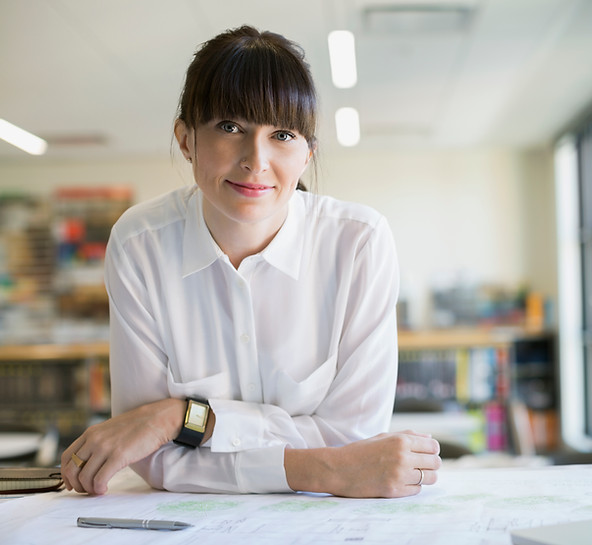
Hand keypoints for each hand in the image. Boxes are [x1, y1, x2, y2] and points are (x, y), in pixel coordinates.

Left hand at [61, 398, 185, 494]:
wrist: (157, 419)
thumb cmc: (137, 426)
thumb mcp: (110, 429)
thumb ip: (98, 441)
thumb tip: (90, 461)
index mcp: (91, 433)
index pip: (67, 456)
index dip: (66, 474)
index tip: (72, 483)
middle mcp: (94, 439)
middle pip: (72, 469)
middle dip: (76, 484)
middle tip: (86, 490)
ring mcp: (106, 447)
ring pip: (85, 477)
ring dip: (89, 489)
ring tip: (98, 490)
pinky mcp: (118, 456)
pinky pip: (100, 480)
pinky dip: (99, 489)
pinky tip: (105, 488)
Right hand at [285, 430, 441, 497]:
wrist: (339, 469)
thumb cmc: (360, 451)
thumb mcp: (382, 437)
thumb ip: (407, 435)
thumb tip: (430, 437)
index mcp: (400, 440)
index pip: (433, 446)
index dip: (432, 450)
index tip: (425, 453)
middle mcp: (402, 457)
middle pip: (435, 463)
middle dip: (431, 464)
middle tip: (420, 465)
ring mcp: (399, 475)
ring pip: (430, 478)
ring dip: (425, 476)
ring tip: (413, 474)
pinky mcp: (394, 491)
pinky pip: (417, 490)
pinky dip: (413, 486)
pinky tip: (402, 481)